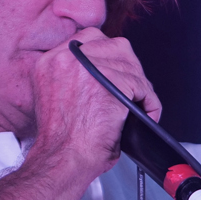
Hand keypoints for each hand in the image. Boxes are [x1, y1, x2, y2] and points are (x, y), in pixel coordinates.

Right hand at [27, 28, 161, 176]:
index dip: (109, 55)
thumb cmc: (61, 143)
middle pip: (113, 45)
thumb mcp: (55, 99)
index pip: (89, 39)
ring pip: (130, 65)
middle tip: (134, 89)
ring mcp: (87, 67)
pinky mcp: (109, 81)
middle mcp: (66, 58)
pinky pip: (141, 85)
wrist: (62, 160)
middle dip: (128, 67)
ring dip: (140, 86)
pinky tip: (147, 112)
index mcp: (50, 62)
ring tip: (141, 104)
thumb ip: (74, 78)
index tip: (118, 70)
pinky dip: (150, 100)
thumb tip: (105, 72)